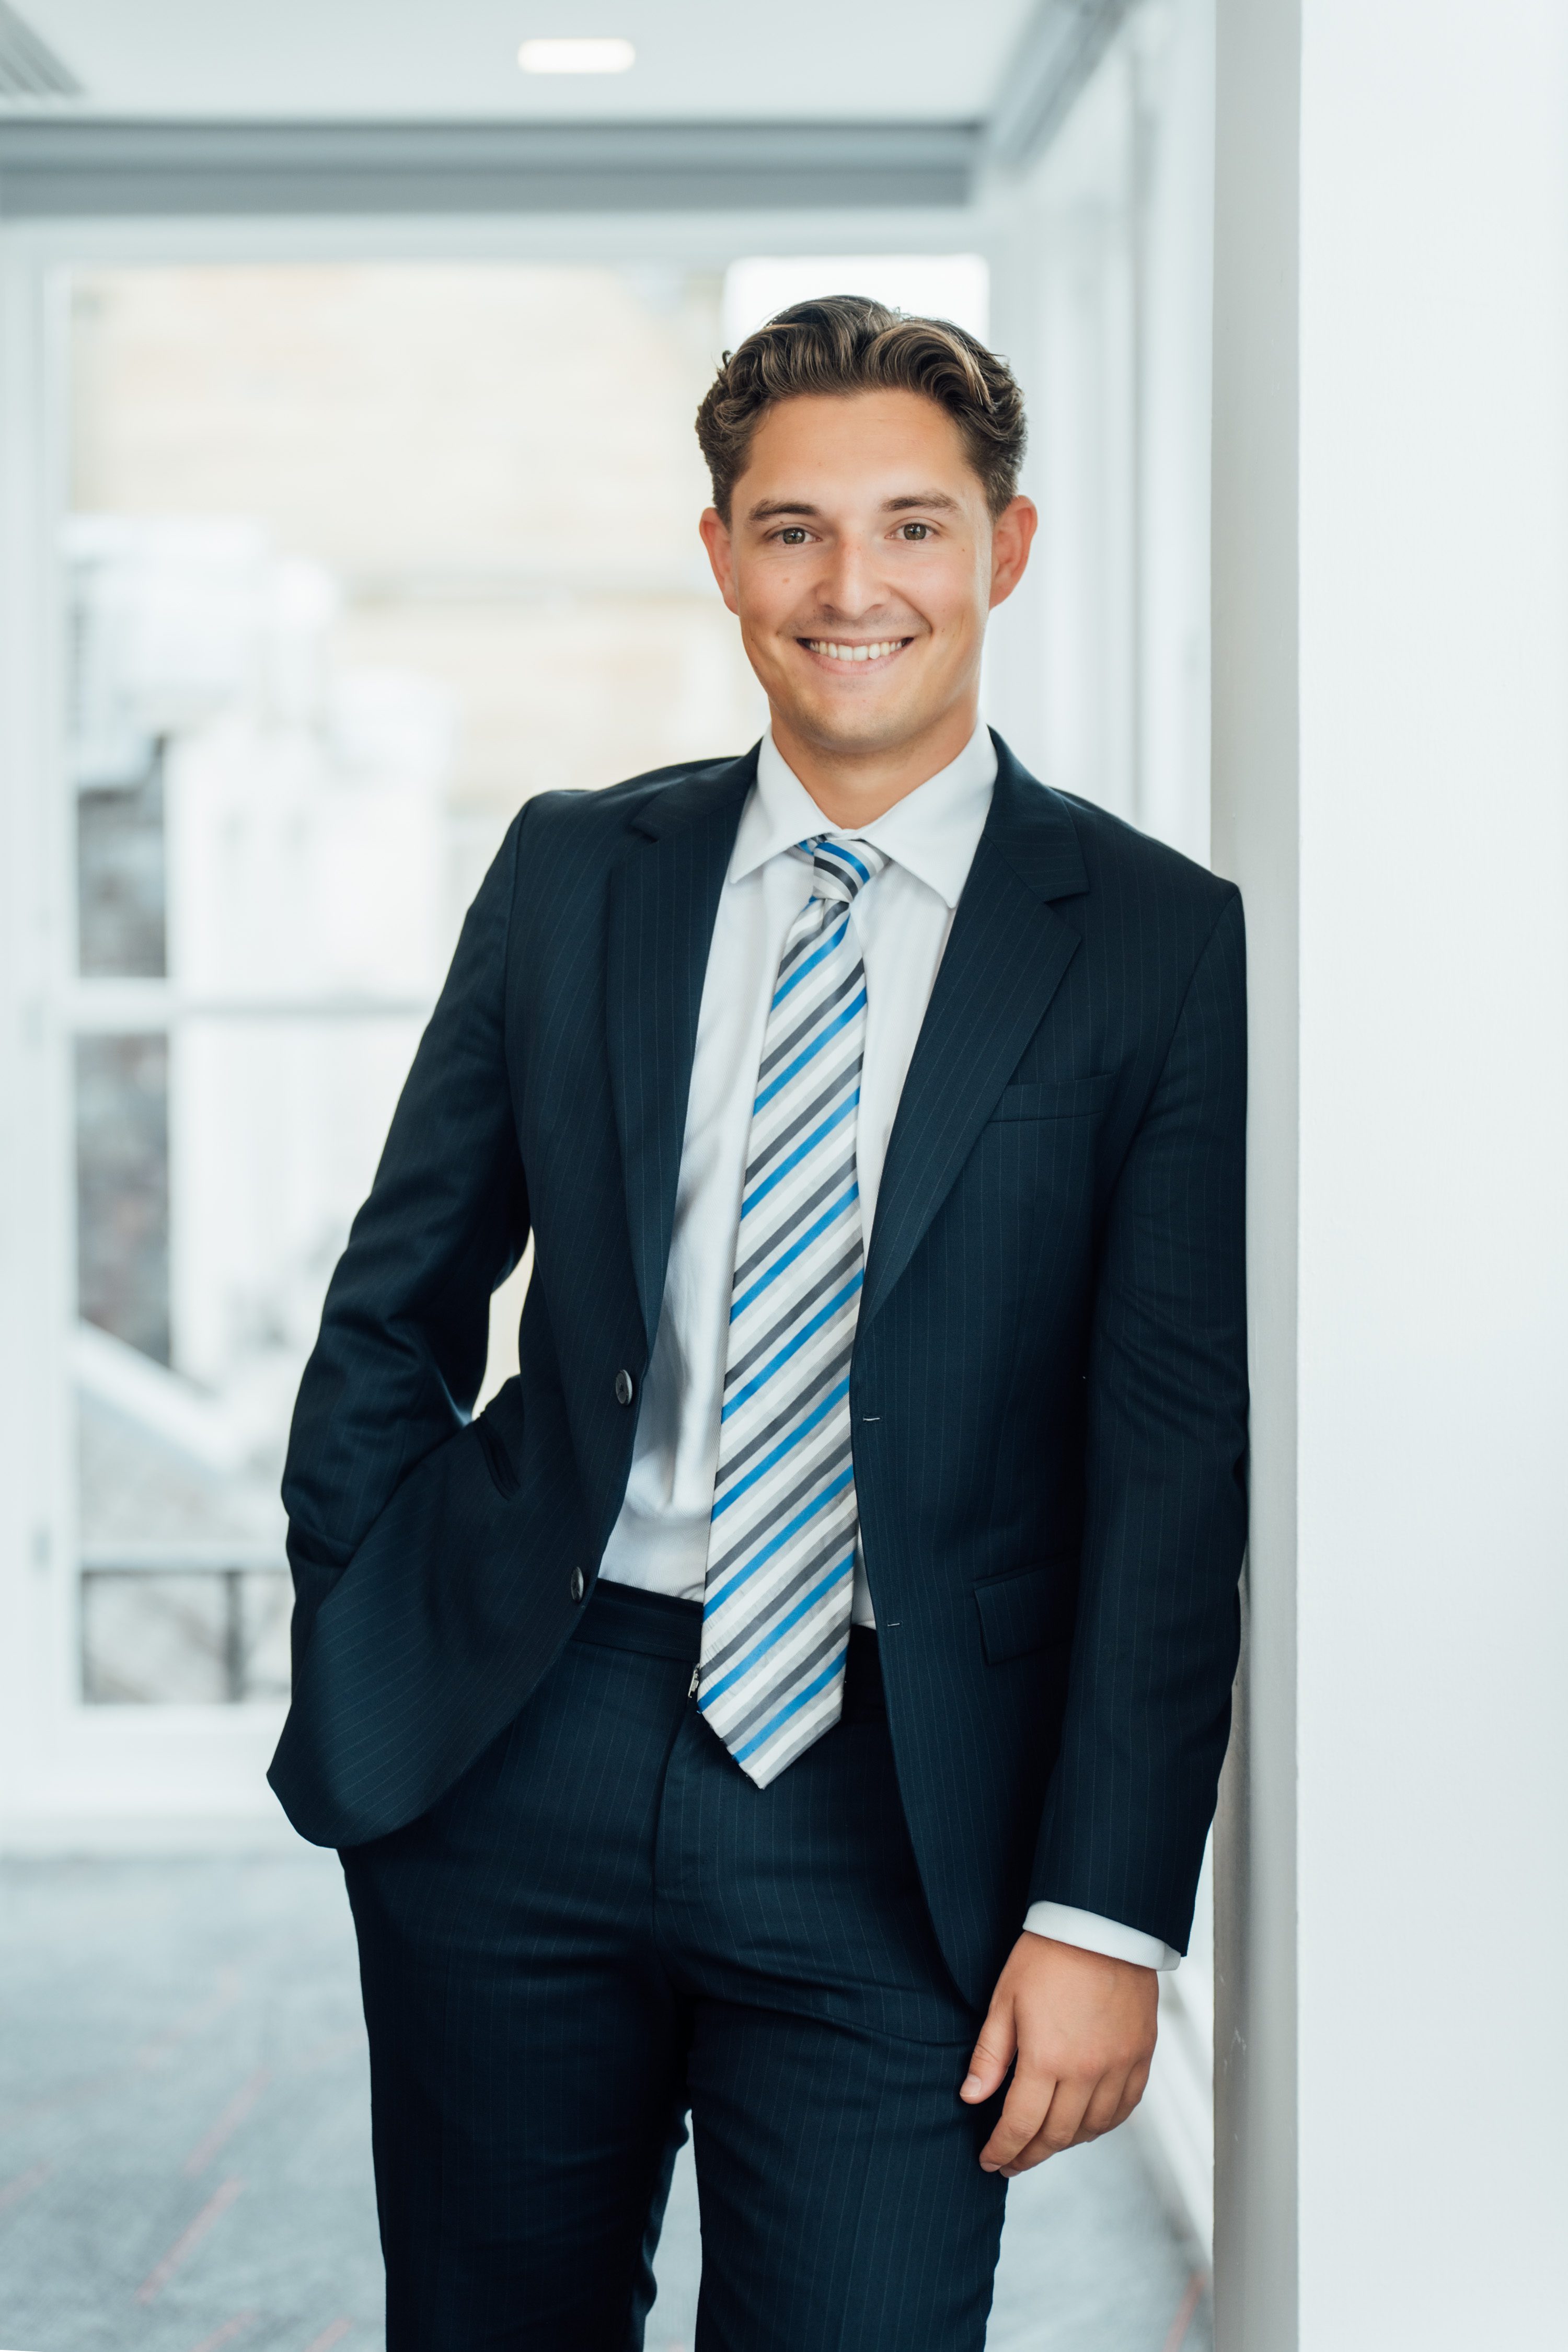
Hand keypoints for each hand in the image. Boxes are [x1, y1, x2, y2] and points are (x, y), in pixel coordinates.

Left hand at [960, 1933, 1157, 2175]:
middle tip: (1012, 2160)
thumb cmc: (1049, 1955)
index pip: (1020, 2125)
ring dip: (1065, 2142)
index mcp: (1047, 2059)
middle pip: (1056, 2135)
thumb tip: (971, 2096)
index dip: (1002, 2149)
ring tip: (1044, 2142)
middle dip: (1029, 2154)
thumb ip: (990, 2055)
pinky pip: (1124, 2108)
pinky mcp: (1141, 2055)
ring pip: (1092, 2128)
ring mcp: (1118, 2066)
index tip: (989, 2160)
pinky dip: (1103, 2124)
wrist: (1101, 1924)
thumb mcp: (1005, 2001)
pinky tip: (1087, 2124)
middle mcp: (1086, 2071)